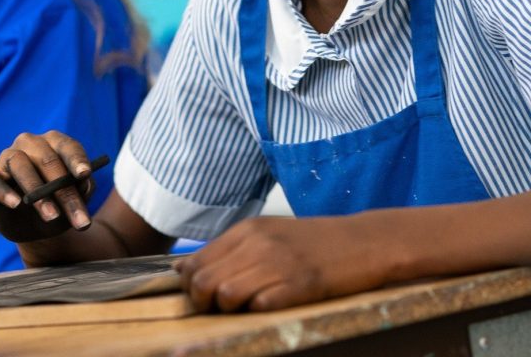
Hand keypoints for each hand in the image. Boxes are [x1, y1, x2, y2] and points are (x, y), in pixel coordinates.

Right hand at [0, 131, 97, 242]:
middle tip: (77, 218)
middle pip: (47, 160)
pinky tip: (15, 204)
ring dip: (36, 191)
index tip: (85, 174)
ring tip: (51, 215)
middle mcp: (31, 143)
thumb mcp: (75, 200)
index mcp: (55, 142)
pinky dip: (1, 190)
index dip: (77, 160)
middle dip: (63, 190)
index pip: (68, 147)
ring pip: (20, 165)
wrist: (34, 227)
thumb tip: (83, 183)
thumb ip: (83, 189)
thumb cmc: (59, 204)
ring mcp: (7, 156)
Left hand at [174, 214, 388, 311]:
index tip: (204, 297)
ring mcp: (279, 263)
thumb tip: (181, 269)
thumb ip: (225, 251)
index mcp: (246, 231)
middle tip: (222, 309)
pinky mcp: (301, 284)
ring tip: (247, 308)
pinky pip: (261, 306)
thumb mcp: (265, 235)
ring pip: (226, 295)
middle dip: (204, 303)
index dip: (190, 286)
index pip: (195, 262)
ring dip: (230, 310)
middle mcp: (257, 243)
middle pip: (204, 281)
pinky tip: (271, 307)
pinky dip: (260, 312)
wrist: (362, 241)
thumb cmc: (310, 242)